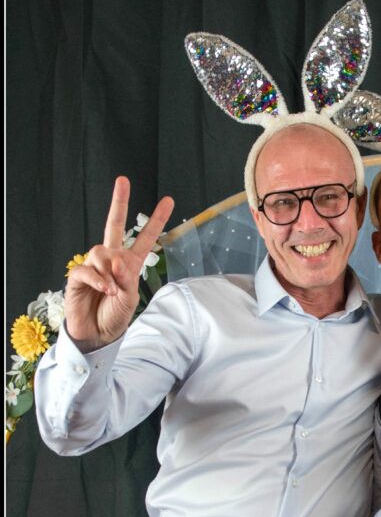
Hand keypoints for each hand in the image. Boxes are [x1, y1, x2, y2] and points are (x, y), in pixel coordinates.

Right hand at [65, 177, 174, 350]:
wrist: (97, 335)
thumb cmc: (115, 317)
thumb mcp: (130, 299)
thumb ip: (127, 278)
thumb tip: (116, 260)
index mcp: (129, 264)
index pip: (144, 239)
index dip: (156, 221)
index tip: (168, 201)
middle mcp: (110, 260)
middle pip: (113, 225)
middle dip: (118, 202)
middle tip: (123, 180)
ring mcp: (93, 266)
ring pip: (101, 252)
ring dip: (109, 272)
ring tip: (113, 291)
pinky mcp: (77, 276)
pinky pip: (87, 269)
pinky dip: (98, 280)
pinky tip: (105, 290)